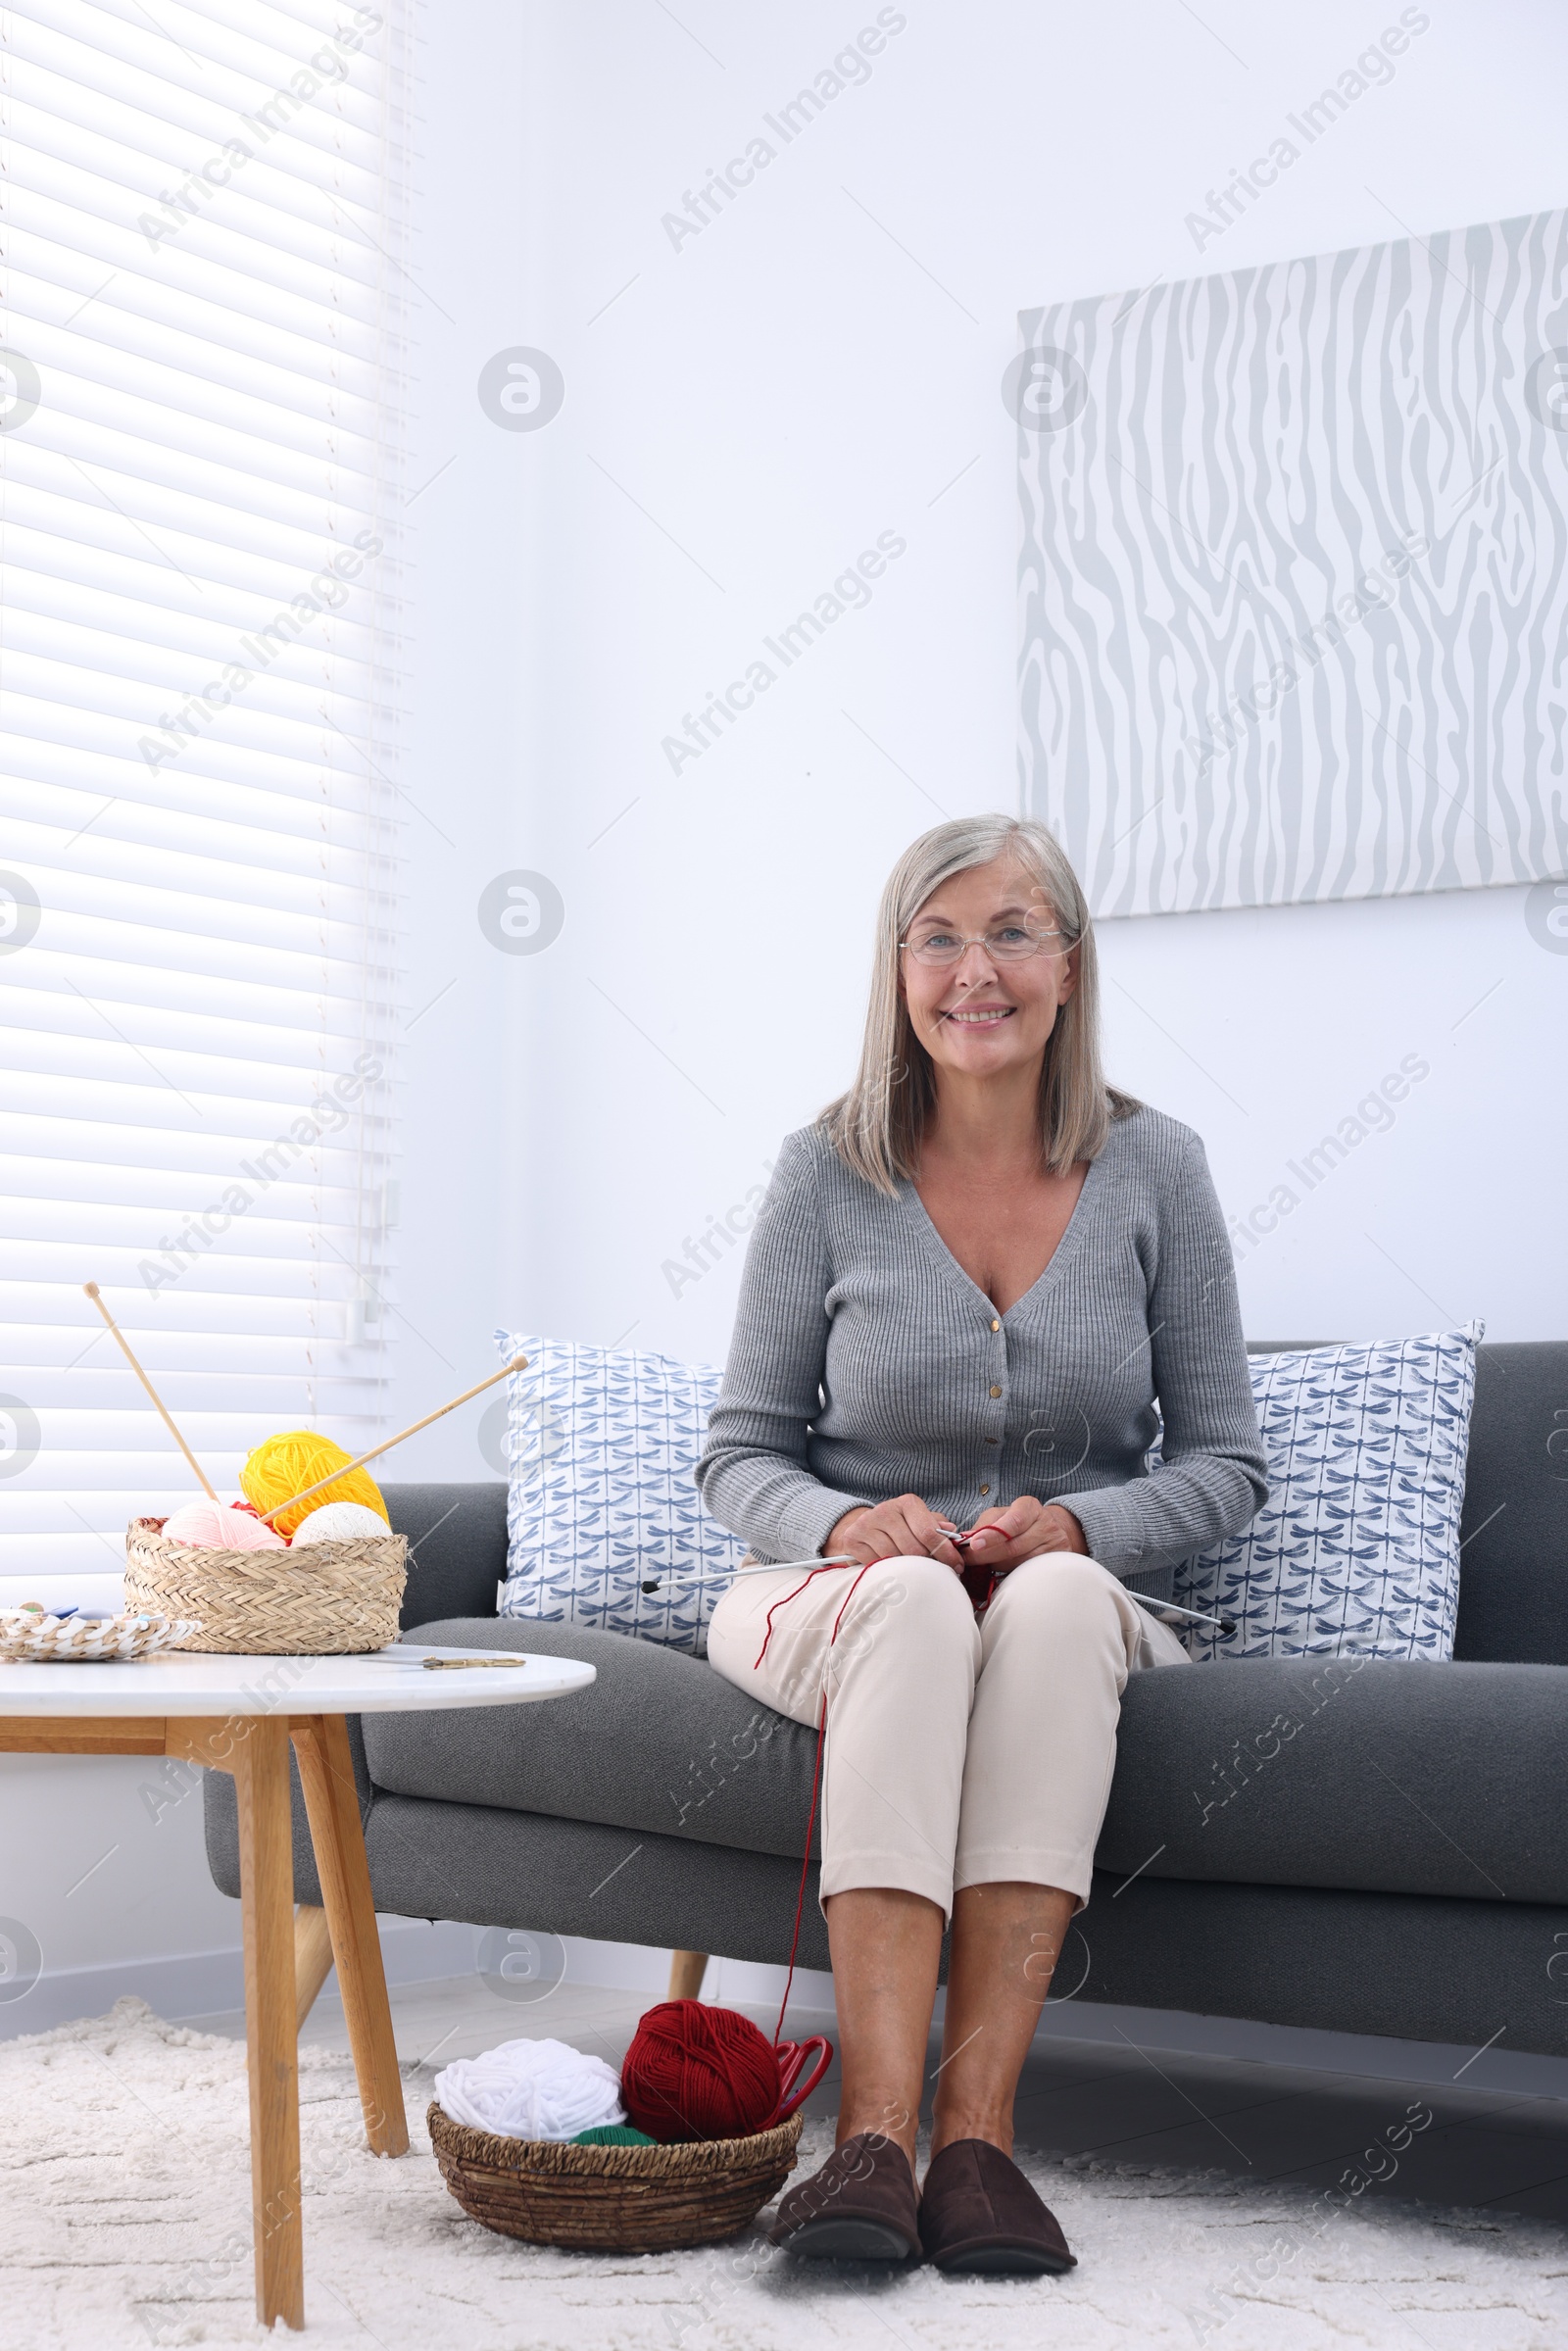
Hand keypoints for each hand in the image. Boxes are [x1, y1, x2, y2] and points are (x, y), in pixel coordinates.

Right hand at [825, 1496, 964, 1572]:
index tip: (956, 1566)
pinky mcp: (852, 1539)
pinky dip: (886, 1569)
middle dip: (927, 1563)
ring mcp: (866, 1524)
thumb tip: (951, 1531)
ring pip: (894, 1558)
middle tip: (934, 1571)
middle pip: (913, 1549)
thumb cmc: (901, 1526)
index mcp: (907, 1503)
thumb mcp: (920, 1521)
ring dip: (907, 1568)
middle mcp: (885, 1510)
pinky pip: (876, 1564)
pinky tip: (891, 1567)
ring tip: (912, 1570)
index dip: (945, 1552)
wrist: (865, 1525)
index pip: (929, 1532)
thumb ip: (937, 1526)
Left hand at [959, 1496, 1087, 1571]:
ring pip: (1019, 1563)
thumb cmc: (1018, 1522)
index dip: (992, 1535)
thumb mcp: (1001, 1515)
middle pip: (1014, 1546)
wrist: (1049, 1530)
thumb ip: (983, 1525)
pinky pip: (1028, 1573)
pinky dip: (1009, 1574)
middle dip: (986, 1556)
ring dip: (996, 1566)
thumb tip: (963, 1541)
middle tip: (967, 1561)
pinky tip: (998, 1572)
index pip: (1013, 1522)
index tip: (974, 1544)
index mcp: (1029, 1507)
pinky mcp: (1056, 1563)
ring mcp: (1055, 1545)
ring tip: (982, 1565)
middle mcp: (1046, 1525)